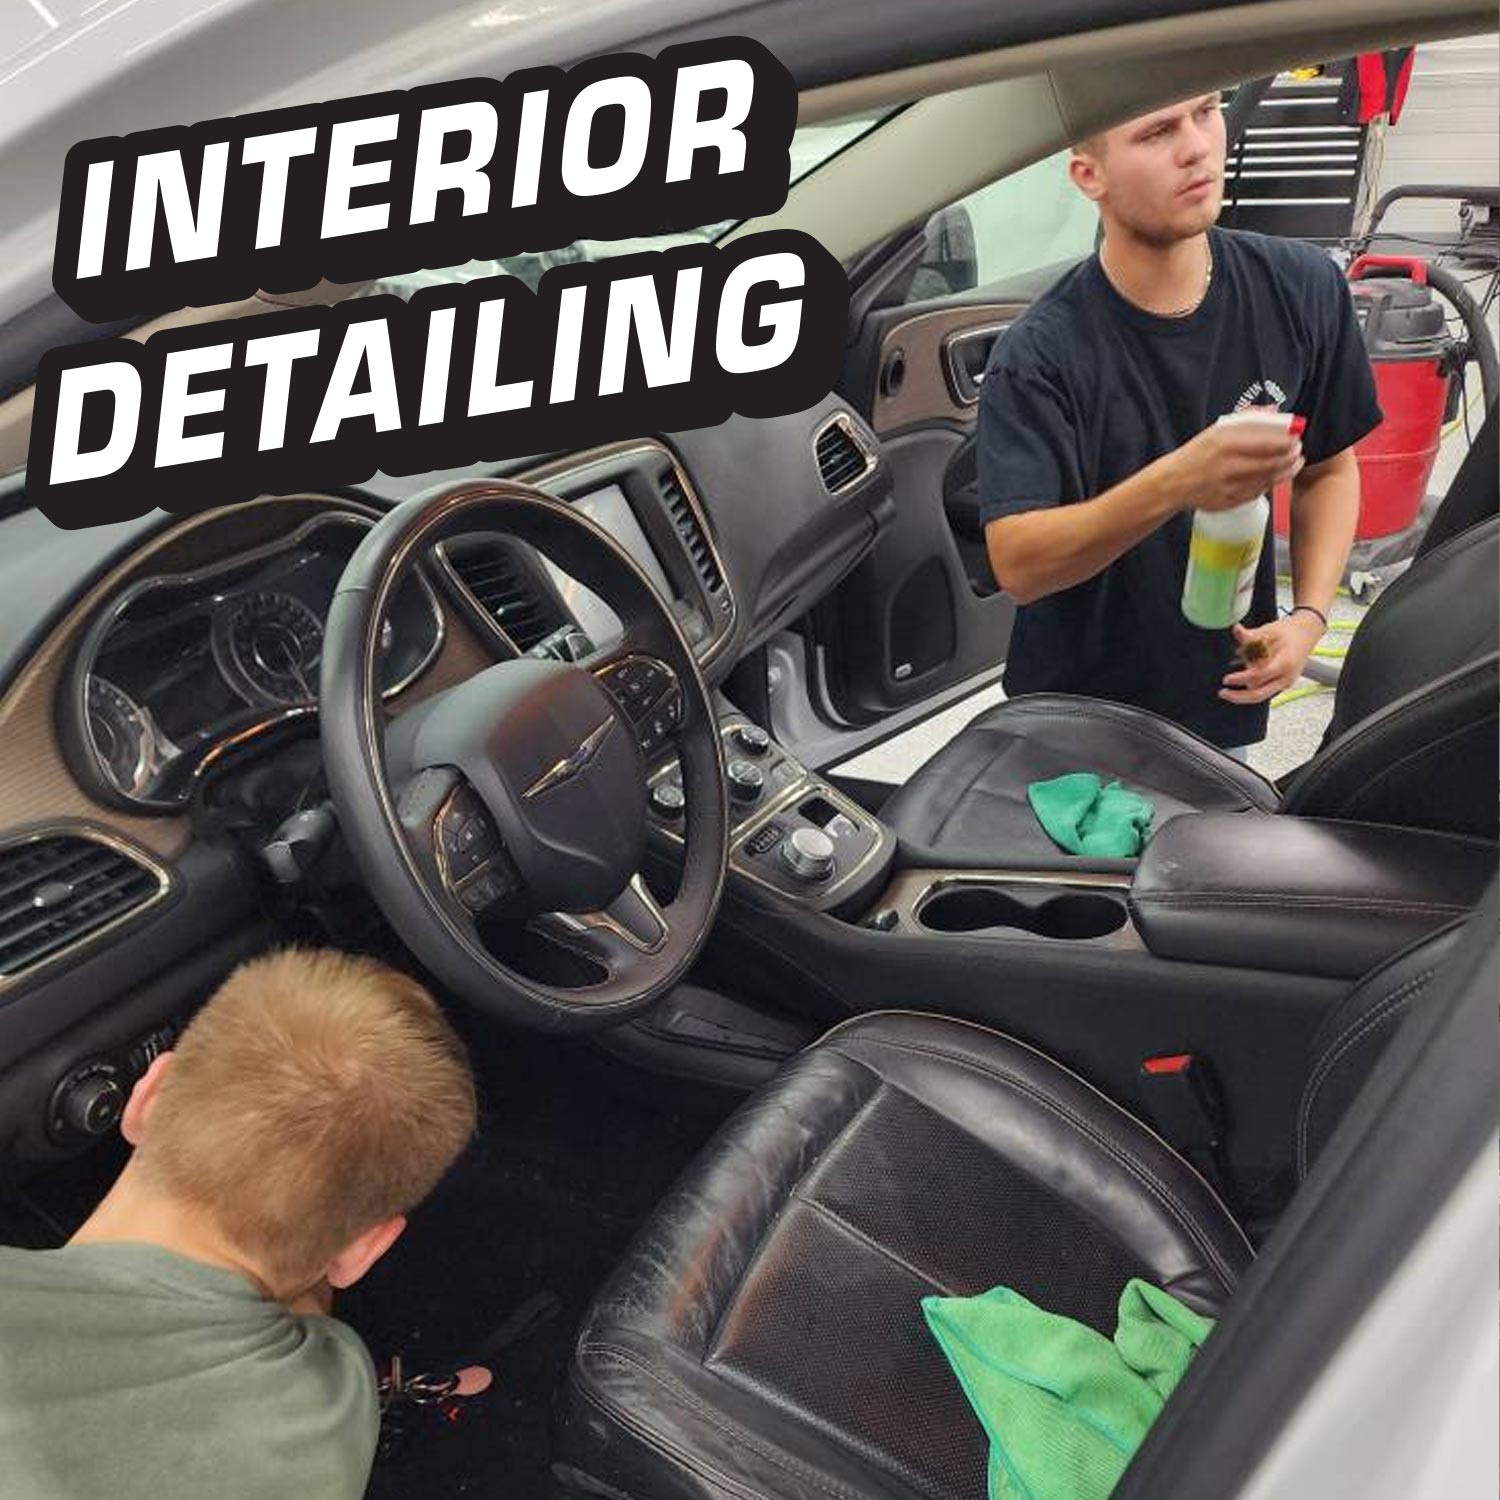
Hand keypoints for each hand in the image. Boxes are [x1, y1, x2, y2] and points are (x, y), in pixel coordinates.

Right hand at [1167, 421, 1304, 513]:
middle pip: (1271, 462)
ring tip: (1293, 464)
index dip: (1287, 442)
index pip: (1267, 443)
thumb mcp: (1216, 431)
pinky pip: (1257, 493)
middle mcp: (1227, 465)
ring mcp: (1228, 486)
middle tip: (1298, 452)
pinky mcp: (1229, 501)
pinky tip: (1274, 477)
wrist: (1174, 482)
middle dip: (1290, 457)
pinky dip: (1269, 484)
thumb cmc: (1197, 454)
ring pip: (1268, 480)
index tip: (1295, 438)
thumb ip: (1247, 420)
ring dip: (1285, 472)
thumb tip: (1274, 411)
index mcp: (1225, 443)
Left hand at [1219, 616, 1323, 703]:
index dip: (1241, 679)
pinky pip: (1264, 691)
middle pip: (1259, 694)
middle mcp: (1286, 677)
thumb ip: (1250, 635)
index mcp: (1284, 663)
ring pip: (1261, 695)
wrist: (1306, 634)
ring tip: (1232, 682)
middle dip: (1239, 697)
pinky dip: (1252, 688)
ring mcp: (1286, 682)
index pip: (1258, 676)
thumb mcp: (1267, 630)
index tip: (1226, 679)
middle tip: (1222, 692)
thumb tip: (1236, 629)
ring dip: (1244, 691)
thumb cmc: (1287, 632)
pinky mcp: (1283, 684)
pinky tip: (1242, 681)